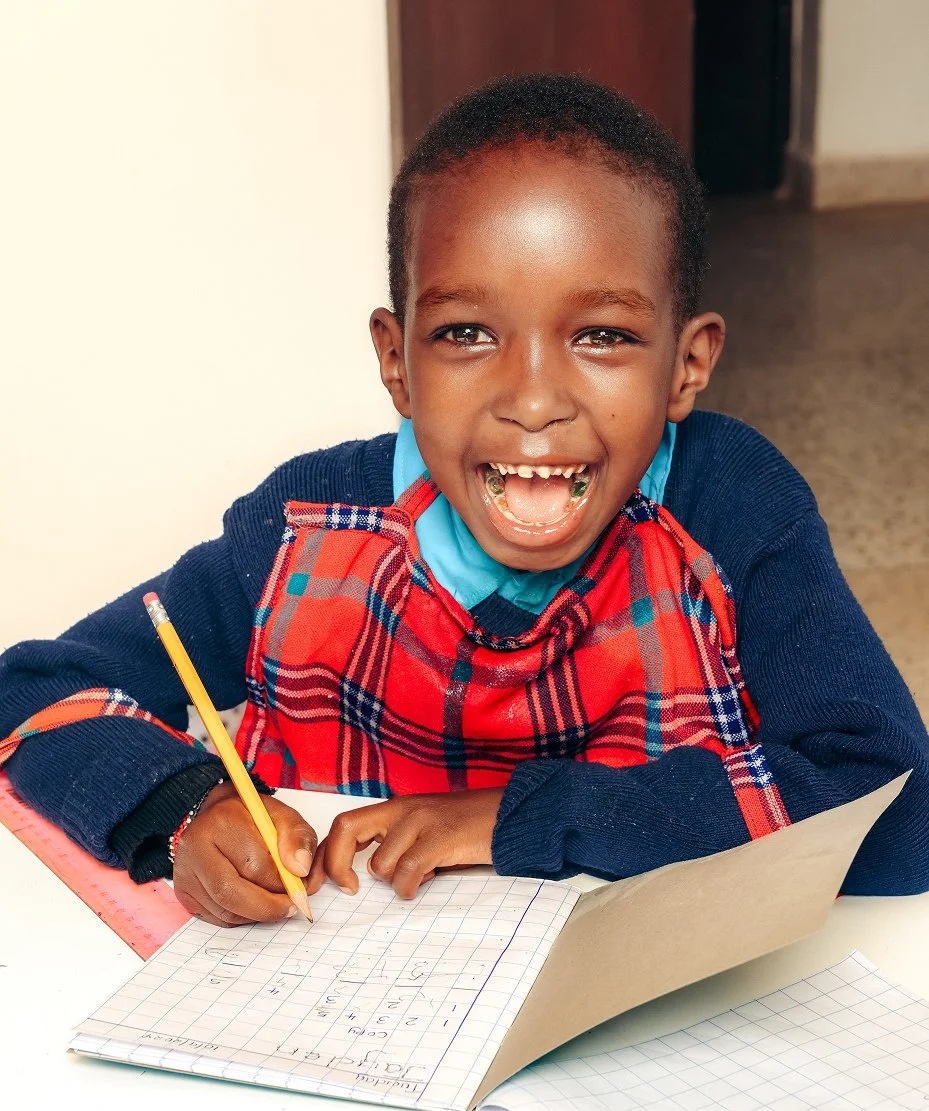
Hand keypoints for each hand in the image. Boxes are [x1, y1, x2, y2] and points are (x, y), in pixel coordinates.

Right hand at [172, 782, 316, 926]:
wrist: (219, 814)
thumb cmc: (253, 818)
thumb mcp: (283, 816)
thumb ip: (298, 838)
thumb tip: (300, 869)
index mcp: (223, 821)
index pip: (254, 865)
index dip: (281, 884)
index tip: (300, 890)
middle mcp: (196, 846)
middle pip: (232, 892)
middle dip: (268, 905)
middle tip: (290, 906)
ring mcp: (186, 871)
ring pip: (224, 909)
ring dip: (256, 914)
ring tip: (275, 904)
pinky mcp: (184, 891)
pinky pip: (216, 917)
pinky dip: (241, 917)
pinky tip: (254, 904)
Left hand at [306, 788, 503, 899]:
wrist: (511, 816)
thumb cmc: (467, 830)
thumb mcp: (424, 831)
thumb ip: (395, 844)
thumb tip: (363, 876)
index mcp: (396, 807)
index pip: (344, 824)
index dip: (324, 855)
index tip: (318, 882)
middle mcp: (403, 808)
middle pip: (346, 829)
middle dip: (334, 864)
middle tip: (346, 890)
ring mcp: (421, 820)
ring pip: (380, 863)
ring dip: (394, 881)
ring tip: (421, 876)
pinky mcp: (441, 836)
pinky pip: (408, 871)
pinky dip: (410, 888)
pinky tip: (427, 881)